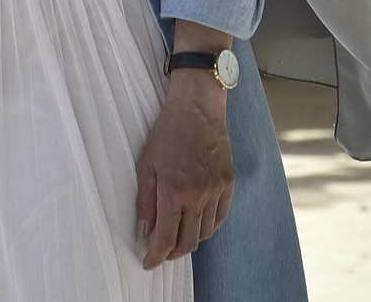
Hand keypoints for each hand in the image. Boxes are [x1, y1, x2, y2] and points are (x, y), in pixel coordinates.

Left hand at [135, 72, 234, 268]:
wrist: (197, 107)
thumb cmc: (168, 132)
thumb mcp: (147, 163)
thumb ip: (145, 200)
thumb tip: (143, 232)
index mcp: (173, 190)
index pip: (166, 237)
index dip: (156, 256)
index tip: (149, 262)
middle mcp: (197, 195)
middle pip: (188, 242)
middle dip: (172, 253)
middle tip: (162, 253)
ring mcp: (215, 190)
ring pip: (205, 233)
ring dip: (190, 241)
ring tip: (178, 237)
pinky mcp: (228, 184)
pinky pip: (220, 217)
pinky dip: (209, 227)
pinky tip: (198, 224)